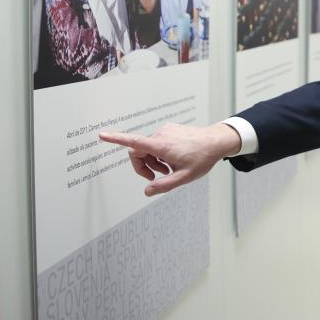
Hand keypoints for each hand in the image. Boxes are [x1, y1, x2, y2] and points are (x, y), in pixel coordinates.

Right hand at [99, 122, 240, 196]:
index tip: (102, 135)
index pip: (134, 142)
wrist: (217, 141)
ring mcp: (165, 130)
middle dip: (144, 165)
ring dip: (153, 160)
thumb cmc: (202, 158)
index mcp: (161, 146)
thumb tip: (147, 191)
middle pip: (138, 151)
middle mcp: (161, 135)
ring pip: (148, 148)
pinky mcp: (169, 129)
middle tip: (159, 175)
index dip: (116, 139)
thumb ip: (164, 185)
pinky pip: (156, 142)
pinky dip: (159, 153)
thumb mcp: (184, 177)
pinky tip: (174, 159)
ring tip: (170, 168)